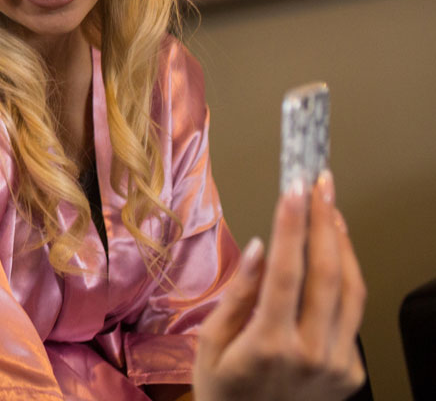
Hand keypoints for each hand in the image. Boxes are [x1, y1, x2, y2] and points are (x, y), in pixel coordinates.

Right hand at [192, 172, 365, 400]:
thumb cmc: (223, 391)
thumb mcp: (211, 344)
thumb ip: (238, 295)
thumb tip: (258, 248)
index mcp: (271, 345)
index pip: (287, 272)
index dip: (291, 226)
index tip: (293, 190)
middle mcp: (312, 353)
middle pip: (327, 274)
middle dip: (323, 221)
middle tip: (319, 183)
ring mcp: (338, 364)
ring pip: (352, 291)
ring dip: (342, 243)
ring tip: (330, 208)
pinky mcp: (351, 371)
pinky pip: (352, 314)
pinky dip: (345, 277)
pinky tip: (332, 253)